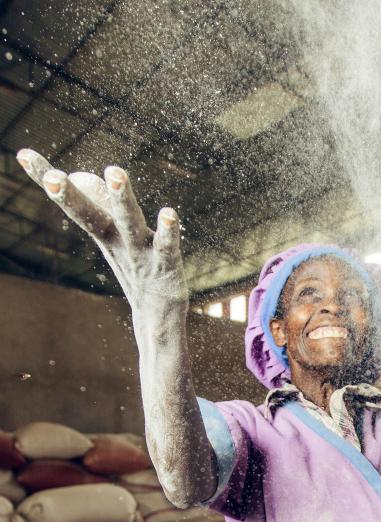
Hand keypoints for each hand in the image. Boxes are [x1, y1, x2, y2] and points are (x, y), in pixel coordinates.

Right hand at [16, 149, 187, 333]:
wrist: (157, 319)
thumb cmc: (137, 271)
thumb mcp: (115, 237)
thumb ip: (100, 206)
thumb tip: (80, 175)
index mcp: (103, 233)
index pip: (73, 203)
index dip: (48, 179)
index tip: (23, 155)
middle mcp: (117, 242)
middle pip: (91, 216)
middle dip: (71, 197)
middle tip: (53, 177)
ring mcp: (140, 255)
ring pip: (129, 224)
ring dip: (121, 199)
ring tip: (114, 172)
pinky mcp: (166, 268)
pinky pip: (166, 247)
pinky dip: (167, 231)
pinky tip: (168, 213)